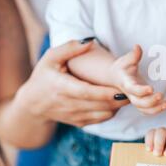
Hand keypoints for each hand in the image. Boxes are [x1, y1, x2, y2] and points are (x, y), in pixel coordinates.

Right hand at [15, 40, 129, 127]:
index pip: (86, 92)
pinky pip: (100, 119)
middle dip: (117, 99)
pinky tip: (116, 101)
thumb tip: (90, 42)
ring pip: (102, 114)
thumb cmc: (44, 76)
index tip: (121, 89)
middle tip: (133, 90)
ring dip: (117, 106)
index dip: (104, 93)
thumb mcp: (51, 58)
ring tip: (126, 93)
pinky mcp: (79, 123)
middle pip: (98, 105)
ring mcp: (74, 116)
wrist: (32, 104)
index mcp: (61, 87)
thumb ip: (70, 48)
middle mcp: (68, 105)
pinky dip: (111, 111)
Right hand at [111, 45, 165, 114]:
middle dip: (151, 102)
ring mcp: (136, 100)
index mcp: (126, 83)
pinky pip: (150, 110)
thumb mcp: (126, 60)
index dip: (141, 91)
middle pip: (139, 103)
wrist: (116, 77)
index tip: (151, 88)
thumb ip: (133, 55)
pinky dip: (160, 109)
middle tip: (161, 96)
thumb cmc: (122, 67)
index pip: (133, 89)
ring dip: (157, 109)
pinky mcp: (142, 102)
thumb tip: (137, 47)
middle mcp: (130, 94)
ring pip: (145, 110)